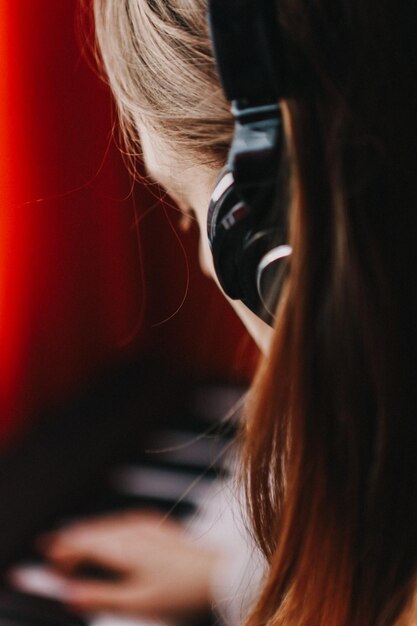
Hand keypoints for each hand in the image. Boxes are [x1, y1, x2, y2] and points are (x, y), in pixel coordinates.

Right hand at [38, 511, 220, 617]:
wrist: (217, 573)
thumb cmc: (179, 591)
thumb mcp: (136, 603)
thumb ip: (100, 597)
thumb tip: (68, 595)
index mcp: (122, 548)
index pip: (83, 544)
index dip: (63, 550)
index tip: (47, 557)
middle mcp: (131, 531)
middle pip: (93, 532)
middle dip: (73, 541)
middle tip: (55, 554)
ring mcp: (145, 525)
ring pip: (108, 526)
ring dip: (90, 534)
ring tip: (76, 545)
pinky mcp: (157, 526)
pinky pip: (123, 523)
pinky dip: (109, 530)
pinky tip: (111, 537)